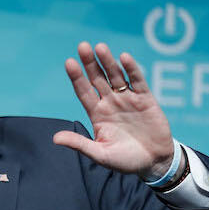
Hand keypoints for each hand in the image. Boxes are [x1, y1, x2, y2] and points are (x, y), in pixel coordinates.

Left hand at [53, 42, 174, 179]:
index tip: (69, 62)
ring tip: (100, 47)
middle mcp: (110, 102)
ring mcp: (127, 99)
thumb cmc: (124, 161)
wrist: (153, 163)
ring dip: (108, 62)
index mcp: (97, 114)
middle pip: (98, 79)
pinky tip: (124, 58)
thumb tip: (55, 138)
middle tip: (82, 46)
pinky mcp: (145, 99)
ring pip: (116, 76)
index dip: (77, 78)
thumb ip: (80, 144)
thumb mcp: (100, 154)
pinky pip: (138, 81)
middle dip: (90, 64)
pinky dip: (132, 70)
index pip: (84, 92)